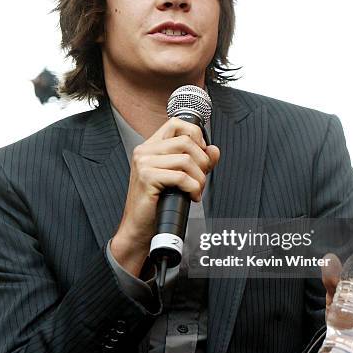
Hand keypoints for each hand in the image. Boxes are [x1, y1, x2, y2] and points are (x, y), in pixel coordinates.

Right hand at [111, 117, 219, 275]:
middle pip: (186, 142)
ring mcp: (143, 163)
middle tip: (200, 179)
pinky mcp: (146, 178)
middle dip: (202, 162)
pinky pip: (181, 176)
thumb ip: (198, 162)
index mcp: (150, 147)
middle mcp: (144, 151)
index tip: (201, 154)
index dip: (195, 135)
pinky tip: (191, 197)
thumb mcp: (181, 178)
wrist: (139, 229)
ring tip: (195, 190)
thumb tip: (214, 150)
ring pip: (186, 159)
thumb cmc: (158, 204)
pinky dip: (192, 188)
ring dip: (199, 178)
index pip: (176, 124)